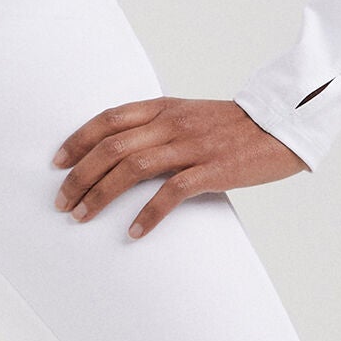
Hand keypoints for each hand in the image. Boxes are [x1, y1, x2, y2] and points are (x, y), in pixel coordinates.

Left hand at [51, 96, 306, 238]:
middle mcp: (172, 123)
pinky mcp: (213, 169)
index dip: (78, 140)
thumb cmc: (234, 127)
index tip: (57, 163)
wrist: (282, 127)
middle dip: (80, 175)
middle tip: (61, 201)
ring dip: (101, 194)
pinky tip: (133, 233)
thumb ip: (158, 127)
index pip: (109, 119)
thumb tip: (120, 151)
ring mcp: (192, 146)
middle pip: (112, 146)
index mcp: (164, 108)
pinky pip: (172, 193)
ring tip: (81, 217)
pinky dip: (148, 213)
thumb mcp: (190, 115)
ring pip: (132, 167)